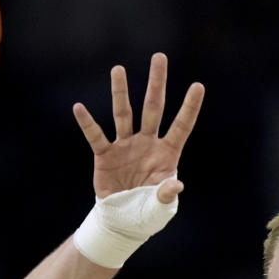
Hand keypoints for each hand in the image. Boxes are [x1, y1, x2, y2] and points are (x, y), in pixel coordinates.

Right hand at [73, 52, 204, 201]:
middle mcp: (147, 143)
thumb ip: (166, 195)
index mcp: (167, 154)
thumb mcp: (160, 208)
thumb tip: (176, 184)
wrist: (122, 222)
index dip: (189, 108)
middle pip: (153, 108)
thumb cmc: (147, 213)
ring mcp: (126, 146)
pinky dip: (88, 123)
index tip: (198, 85)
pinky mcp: (105, 155)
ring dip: (121, 92)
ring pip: (124, 114)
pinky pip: (96, 136)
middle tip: (159, 56)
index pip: (181, 126)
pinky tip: (79, 108)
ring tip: (118, 69)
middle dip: (156, 83)